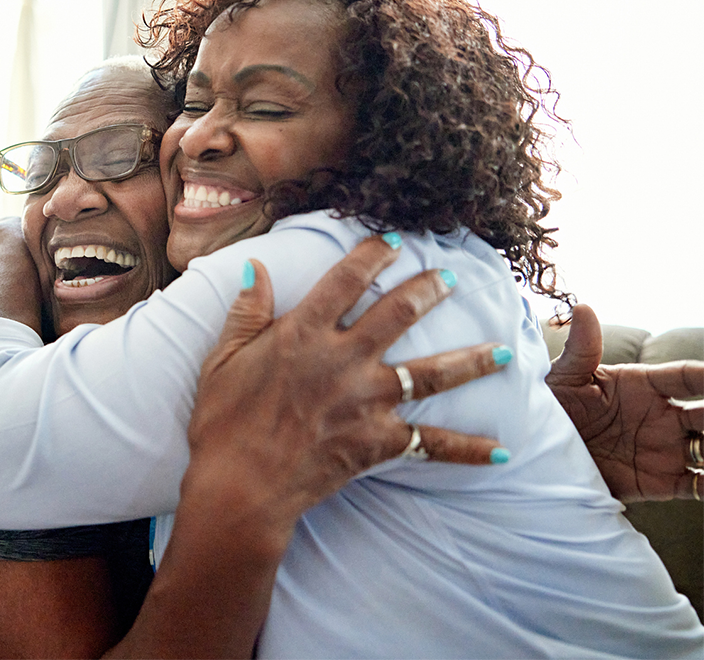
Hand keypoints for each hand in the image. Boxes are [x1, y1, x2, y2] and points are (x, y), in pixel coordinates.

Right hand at [183, 236, 510, 549]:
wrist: (240, 485)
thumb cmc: (223, 422)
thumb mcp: (222, 359)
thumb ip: (246, 312)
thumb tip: (255, 267)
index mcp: (303, 333)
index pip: (346, 280)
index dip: (373, 254)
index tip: (395, 239)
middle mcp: (343, 359)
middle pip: (399, 313)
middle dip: (429, 290)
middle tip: (450, 277)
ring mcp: (366, 400)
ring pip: (432, 373)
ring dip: (471, 360)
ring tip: (503, 350)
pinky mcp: (378, 441)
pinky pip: (433, 445)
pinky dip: (469, 450)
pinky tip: (502, 453)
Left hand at [546, 304, 703, 501]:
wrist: (537, 453)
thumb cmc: (549, 408)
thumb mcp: (562, 378)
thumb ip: (581, 349)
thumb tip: (583, 307)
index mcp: (642, 386)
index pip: (687, 377)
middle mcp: (661, 417)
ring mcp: (664, 450)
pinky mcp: (659, 483)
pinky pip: (698, 487)